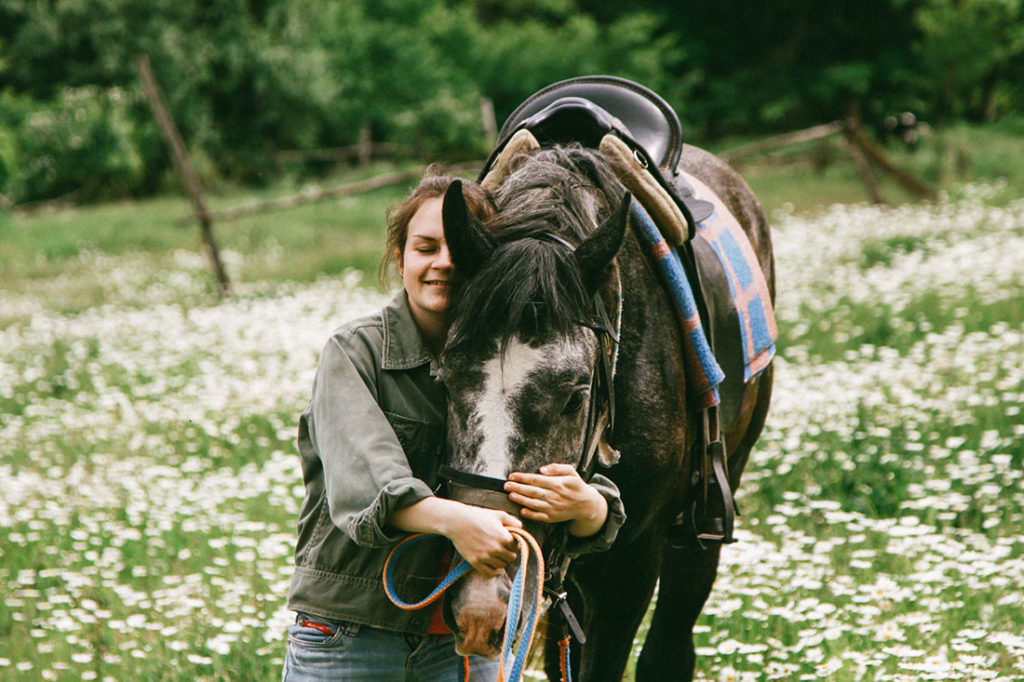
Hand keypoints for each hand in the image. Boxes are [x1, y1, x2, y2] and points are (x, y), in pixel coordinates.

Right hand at [388, 497, 520, 576]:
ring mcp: (485, 557)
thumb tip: (521, 529)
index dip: (514, 544)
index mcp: (503, 537)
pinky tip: (494, 566)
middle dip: (509, 553)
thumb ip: (513, 521)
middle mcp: (496, 549)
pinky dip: (494, 571)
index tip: (509, 541)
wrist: (457, 521)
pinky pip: (490, 573)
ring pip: (502, 566)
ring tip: (497, 554)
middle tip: (503, 548)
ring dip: (501, 561)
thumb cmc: (478, 516)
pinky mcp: (475, 562)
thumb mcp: (498, 514)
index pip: (516, 547)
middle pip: (511, 558)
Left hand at [505, 463, 607, 536]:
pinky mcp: (553, 517)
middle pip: (532, 491)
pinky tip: (522, 511)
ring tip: (511, 495)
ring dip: (521, 500)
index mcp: (557, 483)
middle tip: (506, 485)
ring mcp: (553, 508)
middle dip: (518, 488)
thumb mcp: (570, 471)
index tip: (512, 476)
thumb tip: (541, 470)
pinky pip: (539, 517)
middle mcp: (554, 496)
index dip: (522, 478)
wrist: (586, 504)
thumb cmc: (576, 485)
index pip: (536, 479)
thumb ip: (556, 467)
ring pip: (534, 504)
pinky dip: (531, 514)